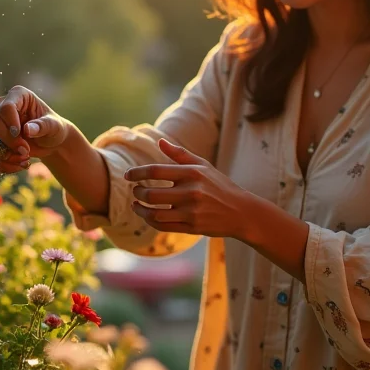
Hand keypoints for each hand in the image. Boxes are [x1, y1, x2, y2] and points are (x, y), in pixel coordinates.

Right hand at [0, 86, 71, 172]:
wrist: (50, 142)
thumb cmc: (54, 128)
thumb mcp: (54, 126)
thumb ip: (42, 126)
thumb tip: (27, 129)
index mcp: (19, 95)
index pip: (6, 107)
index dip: (10, 122)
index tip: (19, 134)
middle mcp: (2, 106)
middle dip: (9, 142)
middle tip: (25, 151)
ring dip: (6, 154)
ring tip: (24, 159)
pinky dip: (3, 162)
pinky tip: (18, 165)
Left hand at [124, 138, 251, 238]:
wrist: (241, 211)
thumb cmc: (219, 185)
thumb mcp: (203, 166)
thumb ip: (180, 154)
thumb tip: (160, 141)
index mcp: (192, 173)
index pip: (155, 170)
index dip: (137, 173)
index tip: (127, 175)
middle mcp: (191, 192)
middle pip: (151, 193)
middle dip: (138, 192)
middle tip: (135, 190)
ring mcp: (191, 211)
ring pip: (154, 213)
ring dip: (140, 209)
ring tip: (136, 204)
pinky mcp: (192, 227)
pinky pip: (163, 226)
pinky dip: (150, 221)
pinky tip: (147, 215)